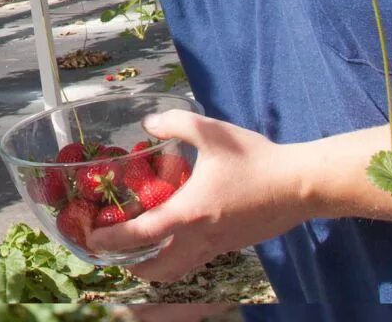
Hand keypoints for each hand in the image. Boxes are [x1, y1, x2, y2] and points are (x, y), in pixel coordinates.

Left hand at [86, 108, 313, 282]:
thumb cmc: (256, 159)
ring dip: (157, 267)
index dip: (110, 239)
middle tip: (115, 254)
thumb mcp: (211, 132)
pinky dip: (180, 257)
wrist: (301, 185)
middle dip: (133, 268)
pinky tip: (177, 236)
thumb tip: (148, 122)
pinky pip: (200, 259)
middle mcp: (201, 237)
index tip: (90, 239)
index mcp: (189, 213)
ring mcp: (220, 246)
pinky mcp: (234, 245)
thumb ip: (174, 123)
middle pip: (160, 268)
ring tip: (140, 253)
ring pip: (182, 269)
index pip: (140, 235)